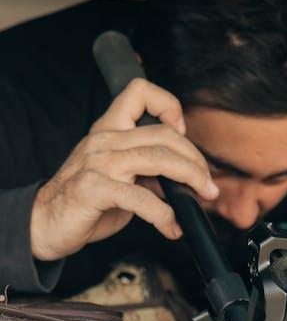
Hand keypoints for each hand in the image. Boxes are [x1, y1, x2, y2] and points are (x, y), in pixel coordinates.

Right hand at [30, 78, 219, 261]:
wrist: (45, 222)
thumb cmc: (84, 202)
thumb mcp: (120, 180)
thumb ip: (148, 173)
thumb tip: (184, 182)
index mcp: (109, 130)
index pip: (139, 92)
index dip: (169, 106)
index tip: (182, 132)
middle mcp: (105, 140)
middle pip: (165, 135)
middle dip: (196, 160)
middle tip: (208, 184)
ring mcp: (99, 162)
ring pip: (159, 159)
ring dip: (191, 179)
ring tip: (202, 197)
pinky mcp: (94, 189)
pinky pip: (142, 199)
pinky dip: (164, 215)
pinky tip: (171, 227)